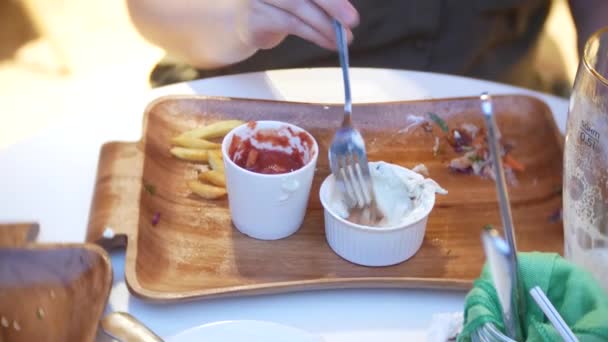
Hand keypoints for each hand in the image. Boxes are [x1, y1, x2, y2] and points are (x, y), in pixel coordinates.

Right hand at [236, 0, 358, 50]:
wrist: (245, 21)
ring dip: (325, 26)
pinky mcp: (256, 16)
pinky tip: (329, 42)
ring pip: (298, 8)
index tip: (350, 11)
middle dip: (332, 4)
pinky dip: (314, 35)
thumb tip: (348, 11)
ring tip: (344, 38)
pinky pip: (291, 24)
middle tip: (352, 20)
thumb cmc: (282, 5)